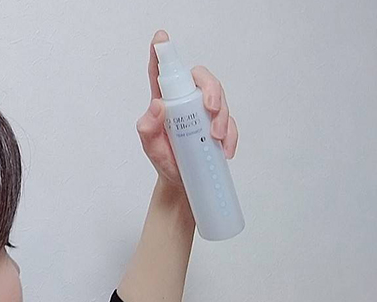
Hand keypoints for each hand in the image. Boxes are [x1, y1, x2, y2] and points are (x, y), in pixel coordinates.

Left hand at [136, 30, 238, 193]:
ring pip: (220, 99)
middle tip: (210, 109)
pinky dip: (230, 136)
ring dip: (222, 116)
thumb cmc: (164, 159)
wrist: (181, 184)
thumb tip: (157, 106)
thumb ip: (147, 127)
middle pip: (202, 79)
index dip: (161, 53)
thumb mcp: (149, 145)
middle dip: (211, 89)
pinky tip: (224, 149)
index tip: (160, 38)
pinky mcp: (219, 128)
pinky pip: (231, 123)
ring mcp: (204, 115)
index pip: (162, 73)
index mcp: (166, 102)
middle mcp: (186, 103)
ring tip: (216, 138)